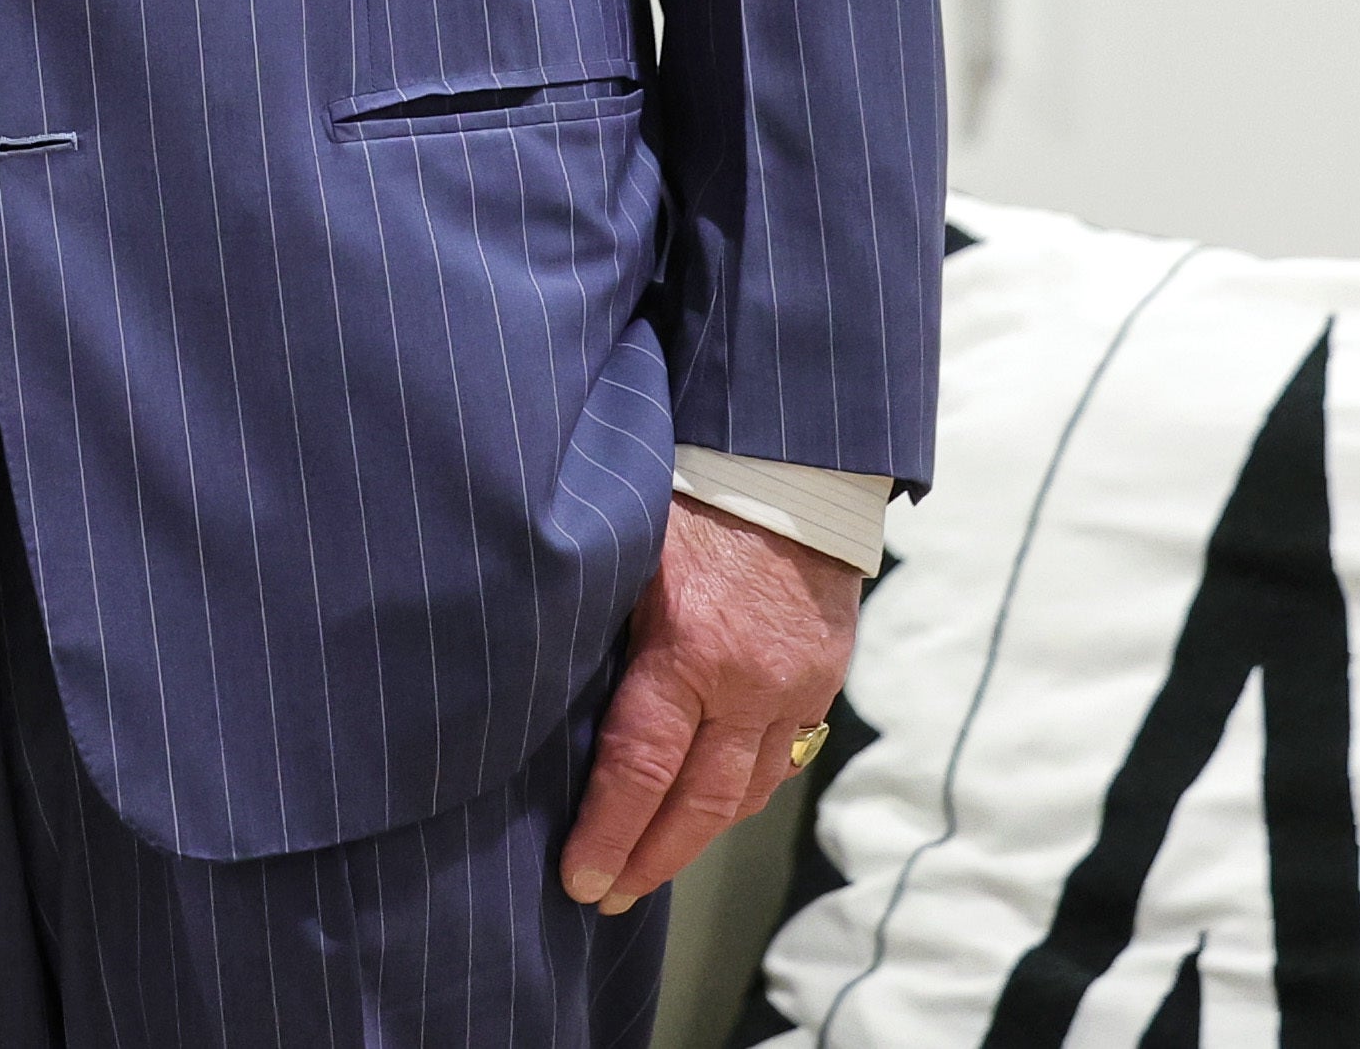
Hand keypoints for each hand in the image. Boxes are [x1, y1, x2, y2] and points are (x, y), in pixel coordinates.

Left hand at [562, 498, 860, 914]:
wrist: (793, 464)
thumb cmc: (685, 493)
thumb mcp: (625, 548)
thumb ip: (596, 624)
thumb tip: (536, 688)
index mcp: (690, 649)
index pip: (642, 768)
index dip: (609, 832)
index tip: (580, 880)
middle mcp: (751, 683)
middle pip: (701, 802)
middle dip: (650, 858)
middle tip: (607, 896)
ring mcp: (797, 687)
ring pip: (746, 790)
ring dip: (696, 833)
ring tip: (648, 861)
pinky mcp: (824, 680)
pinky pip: (779, 759)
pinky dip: (739, 792)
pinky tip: (705, 806)